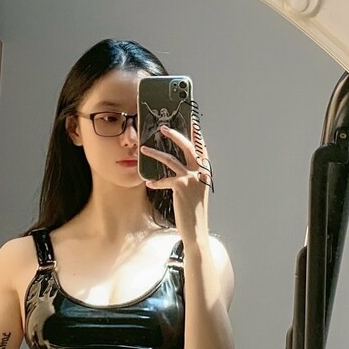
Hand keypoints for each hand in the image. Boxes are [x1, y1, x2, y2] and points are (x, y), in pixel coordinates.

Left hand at [141, 112, 212, 235]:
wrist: (196, 229)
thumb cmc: (194, 209)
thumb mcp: (196, 189)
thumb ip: (192, 174)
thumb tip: (178, 162)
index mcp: (206, 170)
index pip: (201, 146)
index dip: (196, 133)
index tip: (190, 120)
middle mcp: (201, 172)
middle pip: (188, 146)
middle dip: (175, 134)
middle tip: (163, 127)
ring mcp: (191, 179)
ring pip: (171, 160)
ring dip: (155, 153)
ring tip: (143, 148)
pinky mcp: (181, 187)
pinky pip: (164, 179)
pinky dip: (155, 181)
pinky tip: (149, 183)